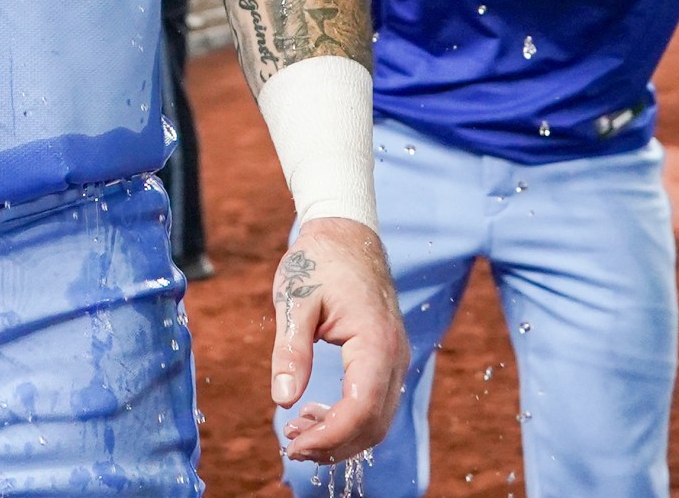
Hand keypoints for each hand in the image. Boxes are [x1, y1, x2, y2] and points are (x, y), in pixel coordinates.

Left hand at [271, 216, 408, 465]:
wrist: (347, 233)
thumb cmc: (320, 260)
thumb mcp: (295, 300)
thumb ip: (291, 350)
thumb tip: (282, 400)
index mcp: (375, 340)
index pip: (362, 408)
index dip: (329, 436)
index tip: (292, 444)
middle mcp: (394, 353)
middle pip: (375, 423)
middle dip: (333, 445)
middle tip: (290, 445)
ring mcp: (395, 357)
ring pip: (378, 419)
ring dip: (341, 437)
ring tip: (297, 432)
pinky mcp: (388, 358)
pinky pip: (376, 403)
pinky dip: (349, 421)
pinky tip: (314, 414)